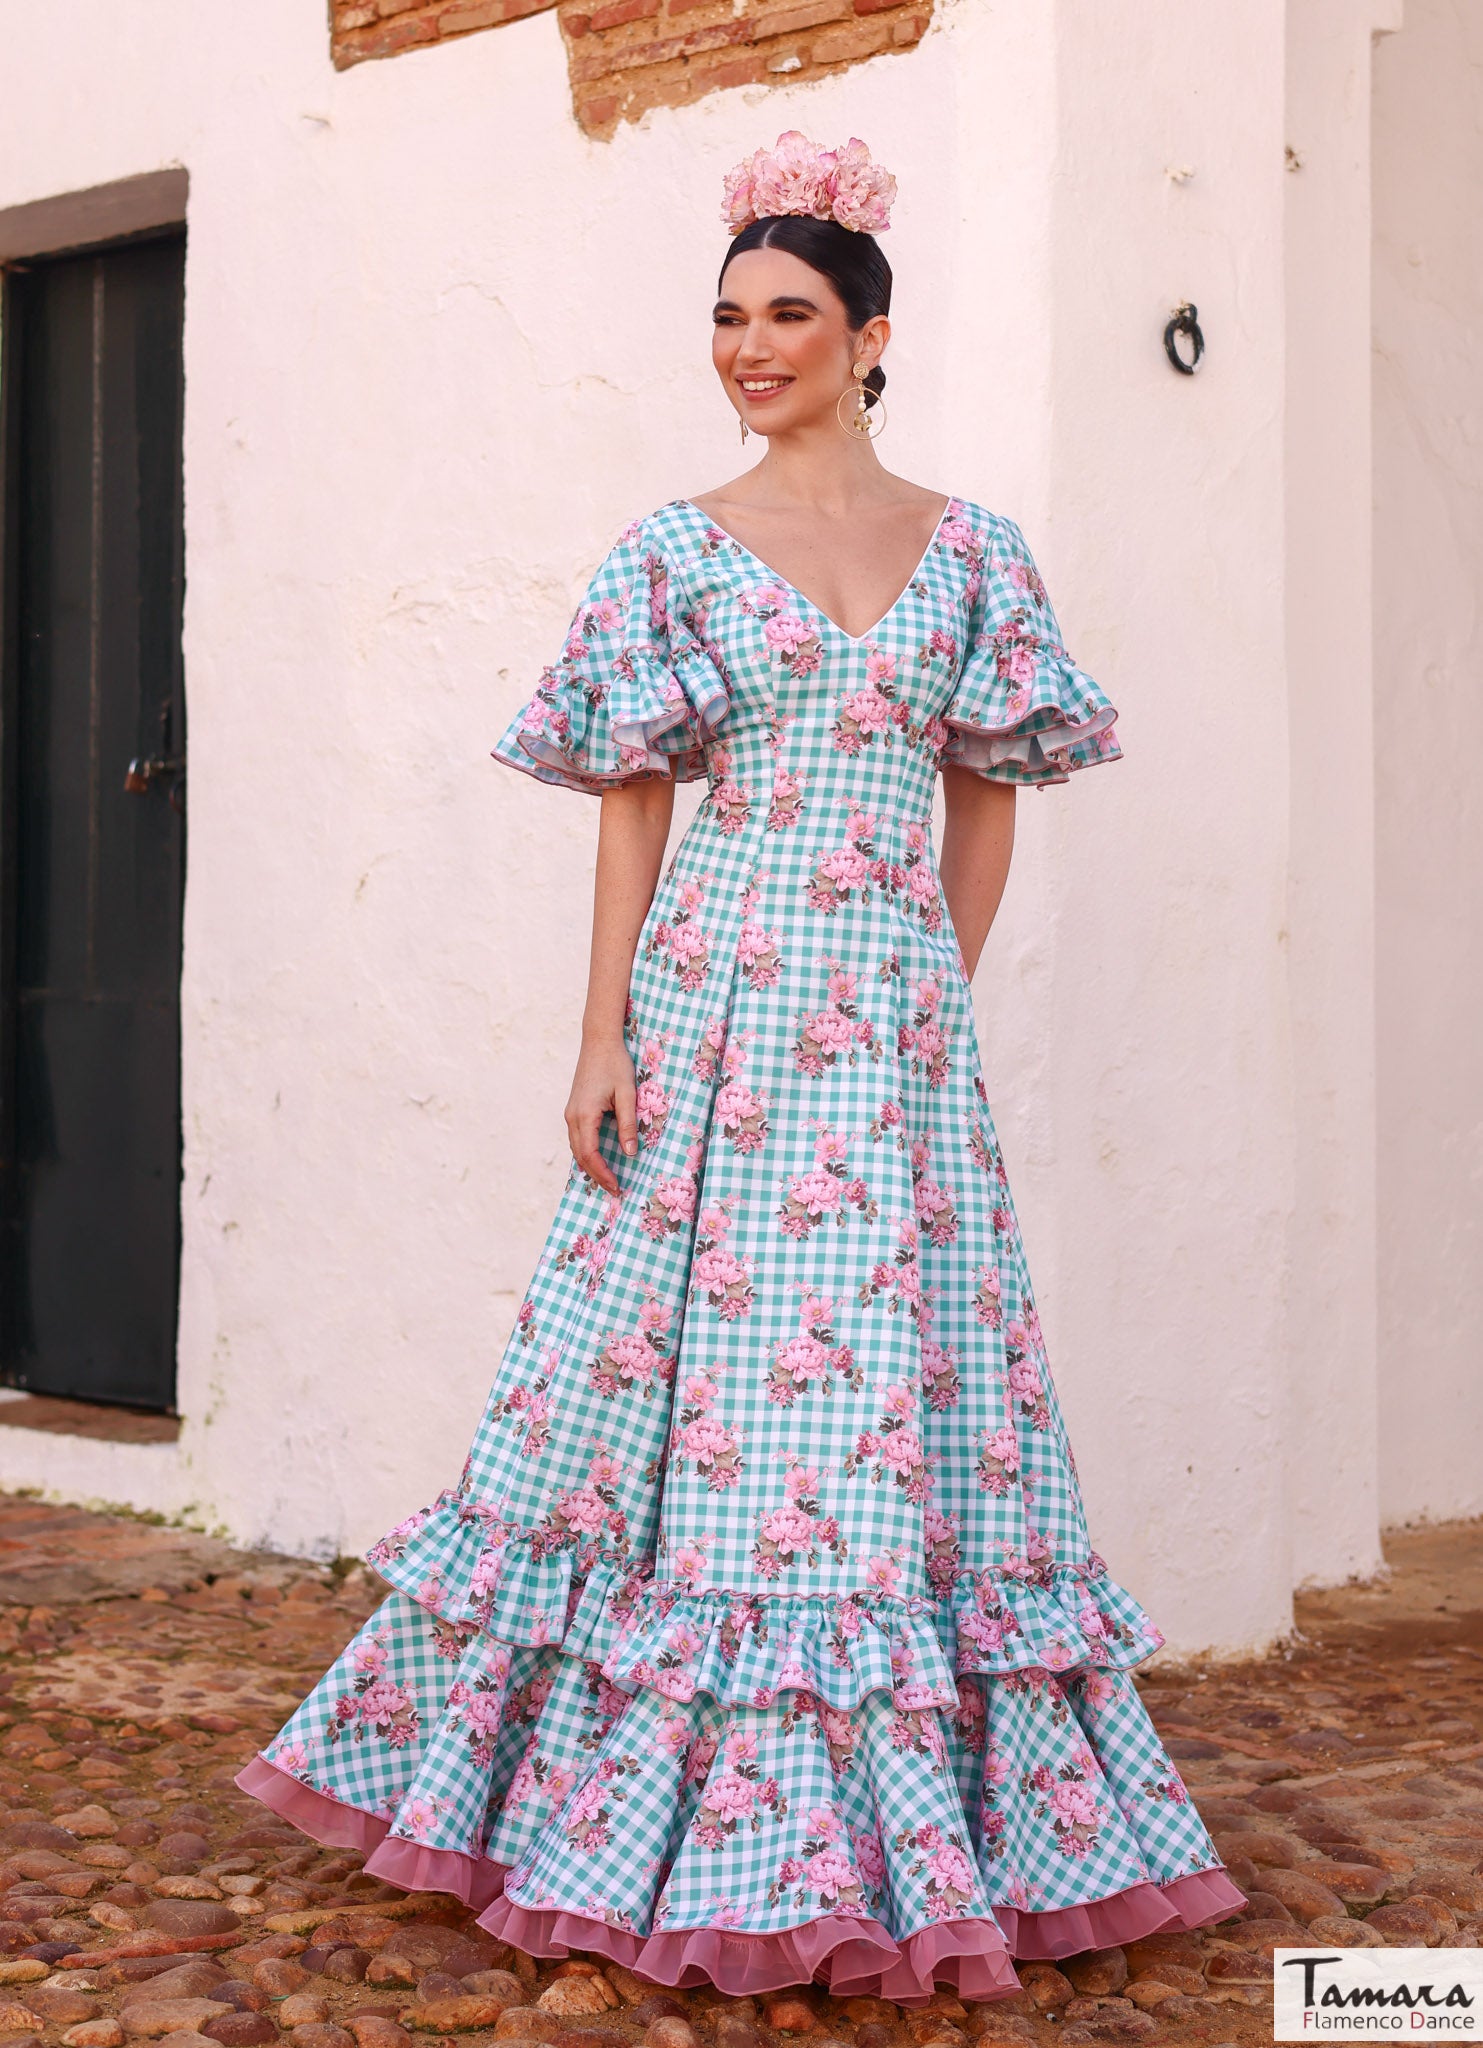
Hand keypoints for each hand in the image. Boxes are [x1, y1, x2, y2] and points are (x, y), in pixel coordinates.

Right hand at [564, 1035, 637, 1195]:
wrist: (599, 1041)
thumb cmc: (615, 1064)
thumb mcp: (627, 1094)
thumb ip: (628, 1124)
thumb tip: (630, 1152)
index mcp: (585, 1114)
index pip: (591, 1154)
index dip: (603, 1173)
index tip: (617, 1186)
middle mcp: (572, 1116)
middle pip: (580, 1156)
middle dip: (596, 1175)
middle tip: (614, 1190)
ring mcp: (571, 1112)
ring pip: (576, 1148)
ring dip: (590, 1165)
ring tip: (607, 1179)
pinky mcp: (574, 1108)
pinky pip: (577, 1138)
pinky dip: (586, 1153)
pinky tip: (598, 1158)